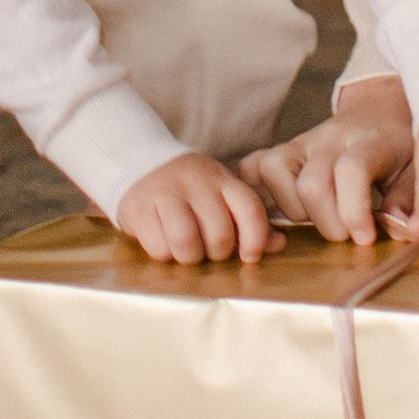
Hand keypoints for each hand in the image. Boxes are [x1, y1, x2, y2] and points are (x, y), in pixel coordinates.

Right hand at [116, 149, 277, 265]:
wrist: (139, 160)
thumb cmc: (189, 190)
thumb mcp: (221, 196)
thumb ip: (249, 221)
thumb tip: (279, 245)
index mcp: (223, 180)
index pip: (250, 209)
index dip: (255, 239)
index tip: (249, 256)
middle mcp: (196, 182)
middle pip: (219, 236)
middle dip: (215, 254)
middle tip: (206, 247)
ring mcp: (166, 192)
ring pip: (188, 245)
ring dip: (188, 258)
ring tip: (185, 249)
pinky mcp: (139, 207)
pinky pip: (159, 248)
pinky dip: (163, 254)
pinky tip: (162, 240)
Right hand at [246, 74, 410, 244]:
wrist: (378, 112)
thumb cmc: (398, 146)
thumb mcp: (416, 167)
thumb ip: (409, 197)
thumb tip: (402, 228)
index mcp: (367, 142)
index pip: (351, 171)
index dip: (355, 211)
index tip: (365, 237)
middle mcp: (329, 139)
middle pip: (311, 183)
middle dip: (327, 222)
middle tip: (346, 234)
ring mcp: (302, 142)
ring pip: (275, 171)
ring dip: (293, 209)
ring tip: (317, 219)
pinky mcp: (283, 149)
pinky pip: (254, 165)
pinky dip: (258, 189)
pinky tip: (280, 207)